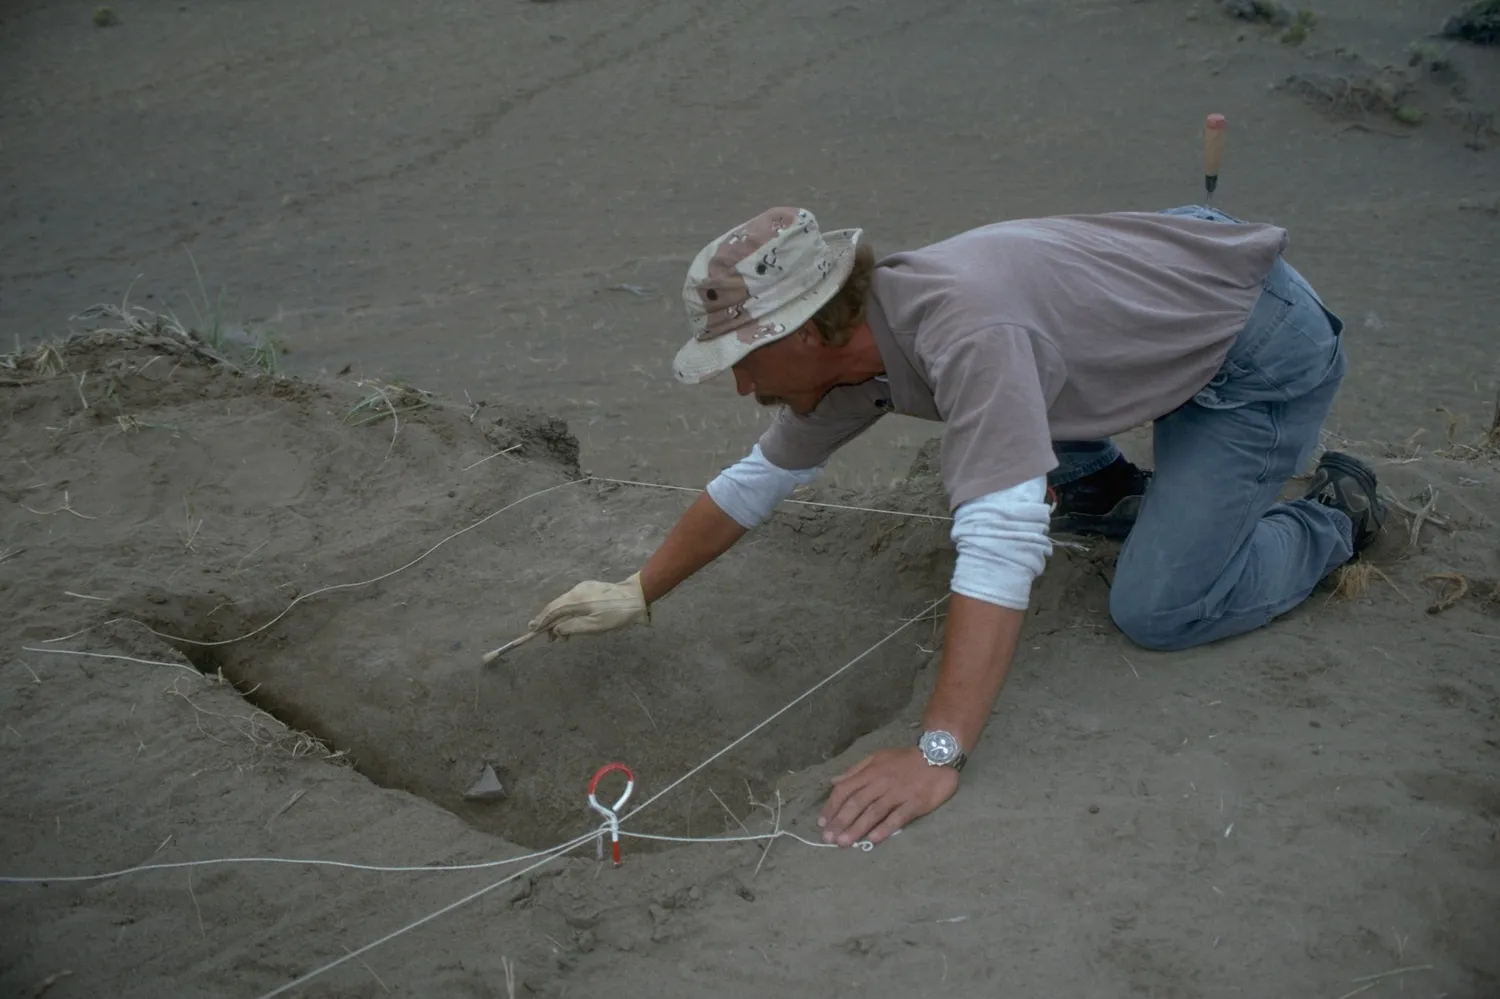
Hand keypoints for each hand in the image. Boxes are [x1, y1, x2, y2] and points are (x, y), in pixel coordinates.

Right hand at [528, 572, 648, 637]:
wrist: (636, 596)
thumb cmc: (616, 614)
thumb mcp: (595, 626)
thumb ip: (573, 628)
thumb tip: (556, 630)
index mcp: (576, 600)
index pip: (553, 610)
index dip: (541, 621)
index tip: (532, 629)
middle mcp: (576, 591)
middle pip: (556, 606)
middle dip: (549, 622)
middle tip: (548, 638)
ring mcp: (583, 588)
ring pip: (565, 604)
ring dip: (560, 619)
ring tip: (562, 635)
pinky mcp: (590, 588)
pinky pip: (573, 601)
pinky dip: (568, 612)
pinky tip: (573, 622)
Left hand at [818, 746, 959, 847]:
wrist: (938, 754)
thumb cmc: (905, 759)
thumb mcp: (878, 758)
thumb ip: (856, 771)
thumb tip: (834, 781)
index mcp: (871, 772)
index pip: (845, 789)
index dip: (832, 806)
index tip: (822, 823)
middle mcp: (881, 783)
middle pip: (856, 804)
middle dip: (840, 822)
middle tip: (828, 839)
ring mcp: (898, 794)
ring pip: (873, 812)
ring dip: (857, 828)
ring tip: (844, 843)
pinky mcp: (915, 803)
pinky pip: (897, 817)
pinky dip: (884, 829)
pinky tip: (873, 840)